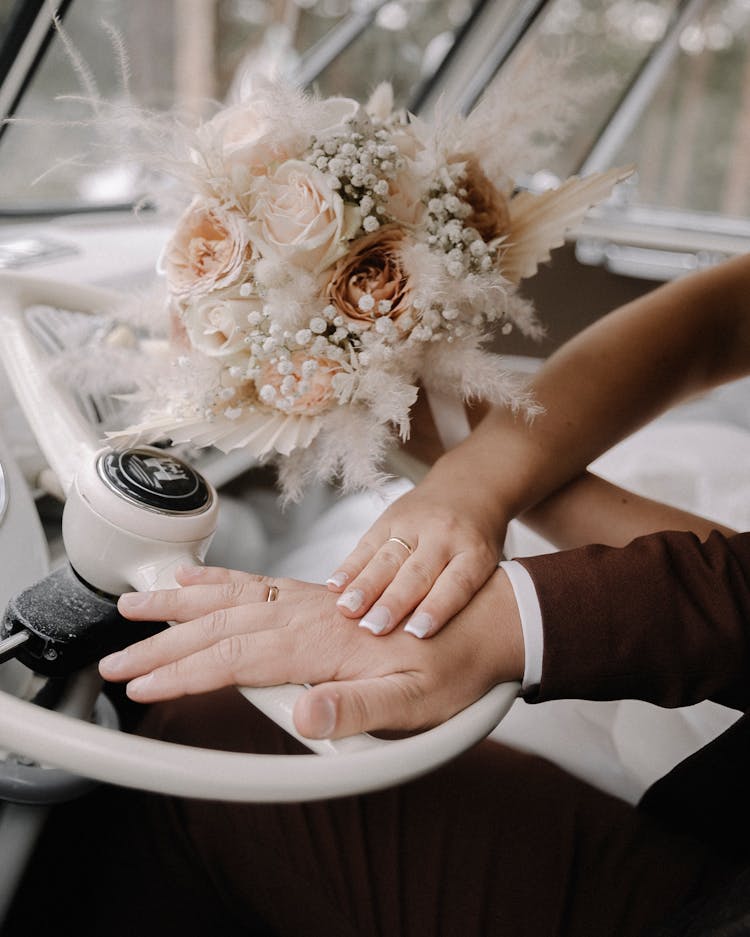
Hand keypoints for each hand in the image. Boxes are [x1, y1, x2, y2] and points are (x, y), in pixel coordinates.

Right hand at [99, 564, 522, 738]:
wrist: (477, 622)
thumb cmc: (448, 668)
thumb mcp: (414, 704)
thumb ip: (358, 709)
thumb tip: (303, 715)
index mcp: (322, 643)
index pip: (237, 658)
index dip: (186, 673)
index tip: (144, 687)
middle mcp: (308, 614)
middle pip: (220, 626)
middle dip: (162, 645)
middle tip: (115, 661)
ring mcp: (308, 602)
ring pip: (230, 598)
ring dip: (179, 604)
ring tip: (134, 604)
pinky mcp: (313, 598)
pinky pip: (254, 584)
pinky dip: (216, 581)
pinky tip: (194, 581)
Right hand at [326, 470, 503, 639]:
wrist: (471, 485)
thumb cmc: (478, 539)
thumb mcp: (488, 566)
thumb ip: (463, 597)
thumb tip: (430, 640)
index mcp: (475, 552)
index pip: (456, 583)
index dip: (436, 609)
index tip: (416, 634)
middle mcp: (445, 534)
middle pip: (416, 573)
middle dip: (393, 602)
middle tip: (373, 628)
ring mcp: (415, 522)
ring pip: (387, 558)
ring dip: (365, 586)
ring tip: (347, 610)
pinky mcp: (390, 516)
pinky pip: (367, 543)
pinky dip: (349, 566)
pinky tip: (334, 586)